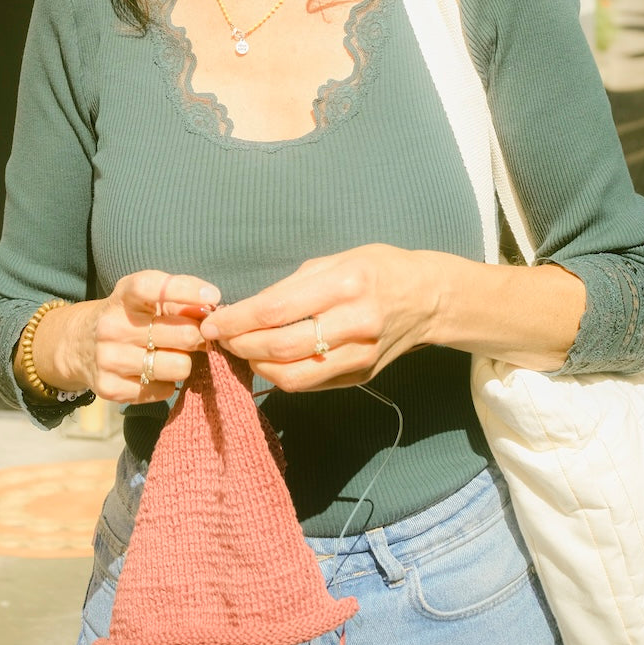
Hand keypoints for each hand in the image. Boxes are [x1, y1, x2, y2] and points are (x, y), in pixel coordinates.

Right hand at [58, 270, 220, 404]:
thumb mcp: (144, 297)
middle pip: (182, 334)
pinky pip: (164, 390)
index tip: (213, 298)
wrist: (79, 345)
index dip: (186, 290)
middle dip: (198, 335)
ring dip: (185, 361)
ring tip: (175, 354)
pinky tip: (156, 372)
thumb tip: (212, 309)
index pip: (153, 288)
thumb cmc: (128, 316)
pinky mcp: (110, 388)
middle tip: (196, 336)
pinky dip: (168, 383)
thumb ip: (178, 298)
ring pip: (178, 366)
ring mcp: (109, 359)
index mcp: (123, 296)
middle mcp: (112, 326)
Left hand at [198, 246, 440, 391]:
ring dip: (257, 366)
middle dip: (240, 345)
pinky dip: (281, 375)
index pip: (277, 310)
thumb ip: (292, 285)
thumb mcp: (336, 260)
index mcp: (345, 285)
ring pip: (293, 376)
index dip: (238, 320)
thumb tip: (248, 308)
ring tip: (240, 351)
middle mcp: (355, 323)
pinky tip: (267, 361)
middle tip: (220, 339)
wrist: (429, 298)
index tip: (214, 323)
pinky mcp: (361, 376)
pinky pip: (310, 383)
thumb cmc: (378, 269)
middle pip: (280, 347)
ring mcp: (360, 356)